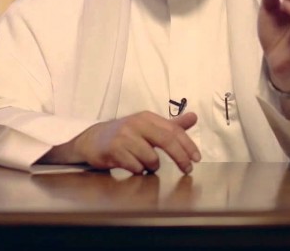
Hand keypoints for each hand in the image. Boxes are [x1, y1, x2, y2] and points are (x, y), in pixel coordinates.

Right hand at [44, 111, 200, 174]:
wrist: (93, 139)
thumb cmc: (126, 135)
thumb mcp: (149, 127)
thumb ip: (171, 125)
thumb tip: (194, 117)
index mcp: (148, 117)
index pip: (174, 130)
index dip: (187, 145)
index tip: (196, 159)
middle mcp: (137, 123)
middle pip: (167, 141)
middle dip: (180, 157)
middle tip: (187, 170)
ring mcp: (124, 136)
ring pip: (151, 158)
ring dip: (153, 167)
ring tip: (146, 166)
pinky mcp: (113, 149)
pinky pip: (135, 166)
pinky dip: (138, 170)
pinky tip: (134, 167)